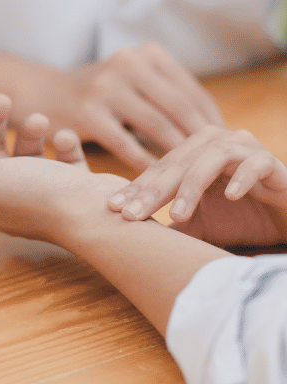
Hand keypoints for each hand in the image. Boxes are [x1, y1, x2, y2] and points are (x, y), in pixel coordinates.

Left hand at [0, 87, 127, 247]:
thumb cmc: (38, 197)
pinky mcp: (69, 188)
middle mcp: (6, 197)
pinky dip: (62, 144)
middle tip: (2, 98)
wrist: (99, 218)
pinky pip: (61, 158)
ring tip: (40, 121)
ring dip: (30, 130)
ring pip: (26, 151)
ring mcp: (39, 193)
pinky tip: (67, 140)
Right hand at [13, 43, 224, 172]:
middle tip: (215, 166)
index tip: (224, 147)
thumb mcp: (133, 80)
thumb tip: (212, 128)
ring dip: (178, 154)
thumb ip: (166, 95)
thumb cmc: (99, 93)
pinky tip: (157, 178)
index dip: (212, 121)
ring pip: (156, 125)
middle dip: (201, 140)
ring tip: (193, 176)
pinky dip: (144, 163)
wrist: (44, 93)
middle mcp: (128, 64)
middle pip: (179, 107)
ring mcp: (106, 86)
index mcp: (146, 54)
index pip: (191, 90)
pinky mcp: (87, 112)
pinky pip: (125, 143)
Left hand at [108, 125, 286, 246]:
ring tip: (176, 214)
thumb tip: (130, 239)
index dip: (135, 189)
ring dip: (192, 186)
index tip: (112, 209)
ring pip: (211, 159)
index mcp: (192, 154)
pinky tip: (231, 197)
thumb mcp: (199, 225)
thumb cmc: (242, 218)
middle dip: (152, 190)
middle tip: (132, 214)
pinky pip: (256, 163)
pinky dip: (242, 177)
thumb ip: (170, 225)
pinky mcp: (272, 162)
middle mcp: (214, 144)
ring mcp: (244, 149)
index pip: (158, 170)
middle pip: (177, 164)